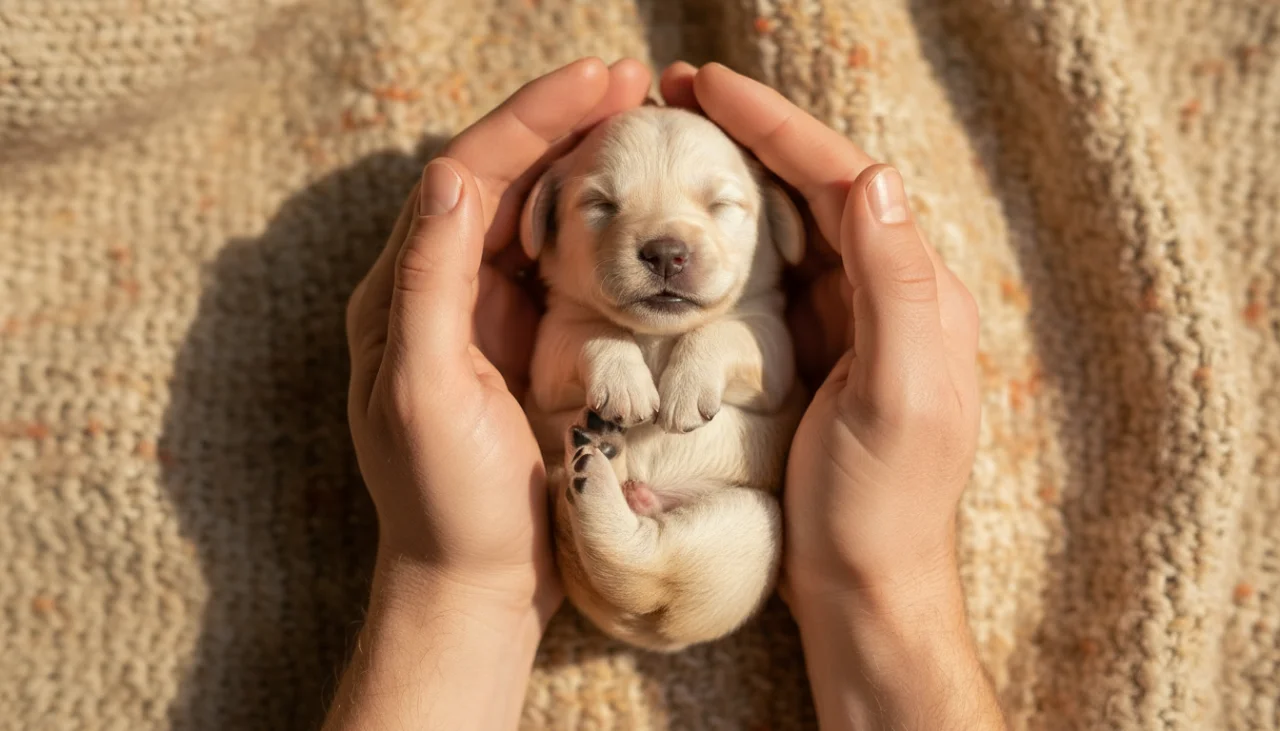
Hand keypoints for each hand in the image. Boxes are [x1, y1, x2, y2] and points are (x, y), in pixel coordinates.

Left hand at [330, 58, 650, 730]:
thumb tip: (453, 175)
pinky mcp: (533, 348)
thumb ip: (428, 282)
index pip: (467, 178)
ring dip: (588, 166)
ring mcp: (490, 320)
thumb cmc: (445, 501)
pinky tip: (643, 210)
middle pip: (504, 182)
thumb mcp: (422, 391)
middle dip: (563, 125)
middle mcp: (443, 293)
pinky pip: (569, 270)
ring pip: (539, 218)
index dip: (530, 120)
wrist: (475, 585)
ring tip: (646, 125)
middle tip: (634, 83)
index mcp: (406, 294)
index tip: (599, 79)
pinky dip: (604, 231)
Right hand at [660, 63, 1000, 729]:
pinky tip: (677, 237)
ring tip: (666, 148)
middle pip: (810, 191)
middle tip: (671, 97)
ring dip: (726, 186)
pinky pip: (760, 283)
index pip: (843, 181)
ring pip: (780, 231)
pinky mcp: (806, 360)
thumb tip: (873, 175)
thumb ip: (895, 286)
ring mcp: (843, 328)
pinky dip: (718, 249)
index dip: (775, 126)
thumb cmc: (880, 506)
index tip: (705, 84)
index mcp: (915, 294)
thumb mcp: (897, 396)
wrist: (861, 592)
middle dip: (745, 138)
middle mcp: (884, 297)